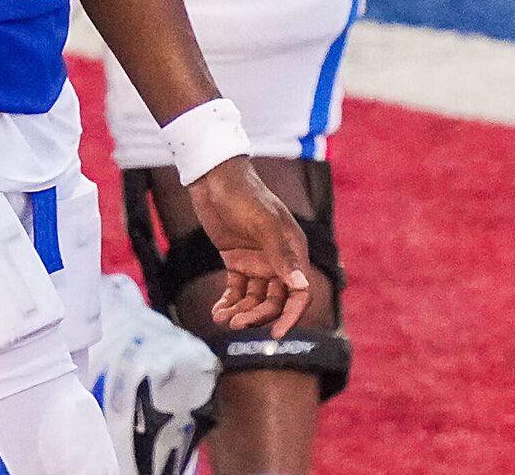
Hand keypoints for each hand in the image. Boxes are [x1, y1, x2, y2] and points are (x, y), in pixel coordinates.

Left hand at [185, 158, 313, 337]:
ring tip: (222, 319)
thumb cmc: (243, 196)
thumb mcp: (263, 225)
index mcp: (293, 251)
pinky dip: (229, 302)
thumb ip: (282, 256)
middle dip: (257, 316)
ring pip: (255, 299)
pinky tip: (217, 312)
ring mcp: (257, 261)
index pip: (300, 293)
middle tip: (235, 324)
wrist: (213, 177)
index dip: (291, 316)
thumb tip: (301, 287)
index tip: (276, 336)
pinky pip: (237, 290)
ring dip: (241, 312)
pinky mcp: (236, 260)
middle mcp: (278, 259)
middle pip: (275, 301)